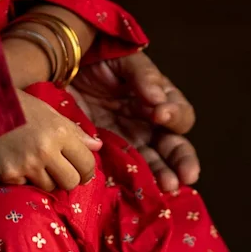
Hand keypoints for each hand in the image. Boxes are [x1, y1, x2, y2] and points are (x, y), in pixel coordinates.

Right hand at [0, 90, 101, 190]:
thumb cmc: (16, 106)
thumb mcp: (48, 112)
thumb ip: (73, 131)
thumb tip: (97, 147)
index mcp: (59, 131)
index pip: (86, 163)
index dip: (86, 170)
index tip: (81, 171)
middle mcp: (44, 150)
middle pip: (71, 182)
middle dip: (67, 178)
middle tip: (58, 170)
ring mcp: (25, 165)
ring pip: (49, 187)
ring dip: (44, 179)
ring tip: (32, 162)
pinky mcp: (7, 175)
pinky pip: (25, 186)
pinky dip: (22, 178)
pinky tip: (14, 161)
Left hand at [70, 51, 200, 191]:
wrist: (64, 69)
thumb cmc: (99, 61)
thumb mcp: (124, 61)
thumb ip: (143, 75)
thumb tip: (158, 99)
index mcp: (159, 103)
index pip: (180, 116)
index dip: (176, 117)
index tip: (161, 114)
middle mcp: (148, 127)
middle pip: (174, 148)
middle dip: (183, 162)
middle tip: (187, 174)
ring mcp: (128, 143)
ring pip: (153, 165)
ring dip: (163, 176)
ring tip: (167, 186)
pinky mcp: (106, 154)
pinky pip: (121, 172)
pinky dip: (130, 183)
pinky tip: (137, 190)